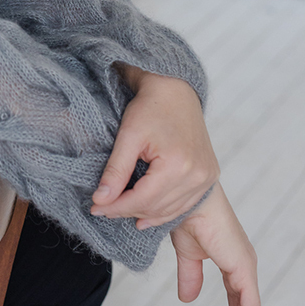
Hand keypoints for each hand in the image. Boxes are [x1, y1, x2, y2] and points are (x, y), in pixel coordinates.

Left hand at [91, 66, 218, 227]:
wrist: (176, 90)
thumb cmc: (150, 107)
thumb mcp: (128, 136)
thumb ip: (116, 170)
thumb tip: (100, 200)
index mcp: (178, 165)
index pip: (142, 200)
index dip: (116, 207)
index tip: (95, 208)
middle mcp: (197, 176)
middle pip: (156, 207)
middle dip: (126, 210)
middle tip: (103, 208)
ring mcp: (206, 178)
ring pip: (170, 210)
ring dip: (144, 213)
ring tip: (120, 210)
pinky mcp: (208, 177)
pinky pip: (183, 204)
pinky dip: (163, 210)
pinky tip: (145, 215)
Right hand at [170, 183, 259, 305]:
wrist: (184, 198)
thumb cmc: (184, 215)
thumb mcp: (186, 253)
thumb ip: (190, 275)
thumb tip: (188, 299)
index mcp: (231, 259)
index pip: (237, 296)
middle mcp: (242, 263)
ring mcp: (245, 266)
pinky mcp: (243, 269)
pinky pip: (249, 305)